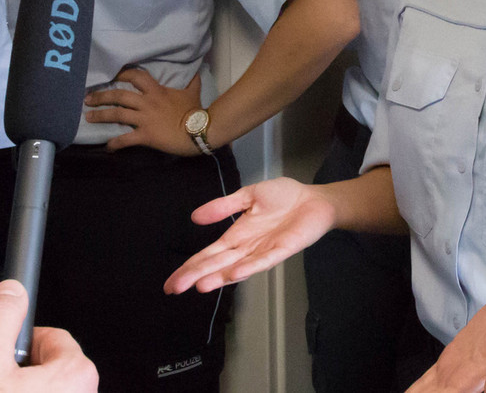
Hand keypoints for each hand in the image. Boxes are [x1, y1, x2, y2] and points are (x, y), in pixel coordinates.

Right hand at [0, 280, 98, 392]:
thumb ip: (0, 320)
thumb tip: (11, 290)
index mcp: (77, 372)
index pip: (50, 335)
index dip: (19, 342)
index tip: (3, 352)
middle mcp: (86, 392)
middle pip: (47, 364)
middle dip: (18, 371)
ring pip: (43, 388)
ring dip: (19, 391)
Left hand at [85, 67, 203, 153]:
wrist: (198, 131)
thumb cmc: (194, 111)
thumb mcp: (192, 93)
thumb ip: (192, 82)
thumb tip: (196, 73)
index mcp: (156, 91)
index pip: (135, 77)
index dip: (122, 74)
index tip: (111, 75)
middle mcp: (146, 103)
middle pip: (119, 95)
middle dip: (101, 96)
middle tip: (88, 98)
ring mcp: (144, 119)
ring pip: (117, 115)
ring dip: (101, 115)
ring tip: (88, 117)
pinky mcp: (145, 136)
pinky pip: (126, 139)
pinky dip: (115, 143)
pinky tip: (107, 147)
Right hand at [164, 177, 336, 293]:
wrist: (314, 200)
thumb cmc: (284, 198)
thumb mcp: (249, 196)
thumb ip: (224, 206)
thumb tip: (194, 217)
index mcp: (237, 236)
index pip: (208, 255)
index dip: (190, 267)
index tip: (170, 282)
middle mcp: (246, 248)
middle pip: (217, 265)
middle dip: (196, 276)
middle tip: (174, 289)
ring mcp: (263, 251)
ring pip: (236, 268)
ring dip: (219, 277)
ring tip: (200, 286)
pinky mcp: (282, 250)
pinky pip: (263, 261)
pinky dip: (249, 268)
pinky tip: (235, 274)